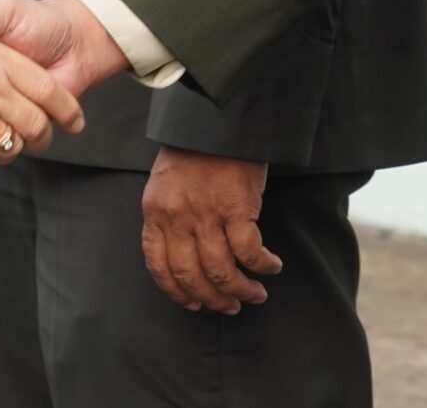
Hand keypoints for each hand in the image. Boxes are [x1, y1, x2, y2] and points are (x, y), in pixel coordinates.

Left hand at [141, 148, 281, 313]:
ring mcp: (206, 213)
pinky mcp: (237, 208)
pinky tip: (271, 266)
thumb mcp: (166, 185)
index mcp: (155, 211)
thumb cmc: (193, 151)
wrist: (217, 120)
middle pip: (191, 276)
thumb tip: (183, 259)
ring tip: (256, 293)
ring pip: (221, 271)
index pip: (159, 266)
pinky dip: (262, 265)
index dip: (176, 292)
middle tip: (230, 306)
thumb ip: (169, 219)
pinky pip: (250, 251)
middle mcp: (177, 217)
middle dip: (212, 299)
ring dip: (241, 290)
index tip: (193, 304)